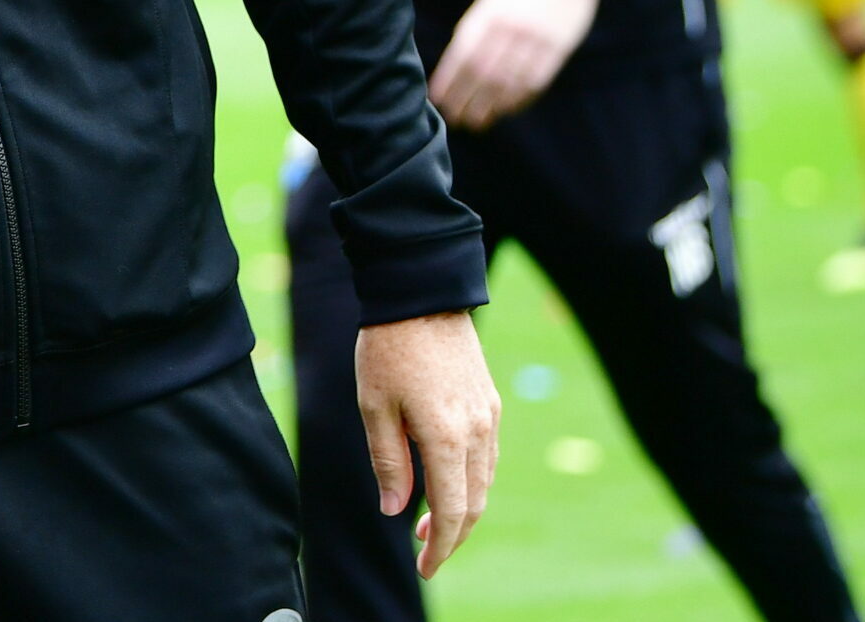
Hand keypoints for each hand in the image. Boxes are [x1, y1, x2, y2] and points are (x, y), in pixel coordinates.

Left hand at [356, 310, 499, 579]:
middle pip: (474, 503)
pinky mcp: (490, 403)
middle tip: (425, 554)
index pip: (451, 510)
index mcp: (445, 435)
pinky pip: (487, 457)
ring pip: (484, 482)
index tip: (426, 568)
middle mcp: (476, 431)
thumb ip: (388, 461)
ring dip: (462, 510)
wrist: (422, 295)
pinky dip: (471, 482)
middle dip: (452, 536)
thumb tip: (396, 510)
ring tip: (427, 523)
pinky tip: (447, 484)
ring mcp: (488, 416)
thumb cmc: (388, 347)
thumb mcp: (374, 405)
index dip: (440, 546)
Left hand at [427, 0, 599, 131]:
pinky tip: (508, 109)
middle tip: (457, 119)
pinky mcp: (559, 47)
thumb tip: (458, 64)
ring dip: (492, 105)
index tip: (438, 100)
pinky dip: (520, 98)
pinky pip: (536, 80)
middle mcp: (509, 28)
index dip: (449, 81)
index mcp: (488, 14)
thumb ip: (477, 27)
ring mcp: (535, 39)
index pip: (462, 55)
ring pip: (509, 81)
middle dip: (467, 99)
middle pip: (483, 73)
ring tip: (479, 121)